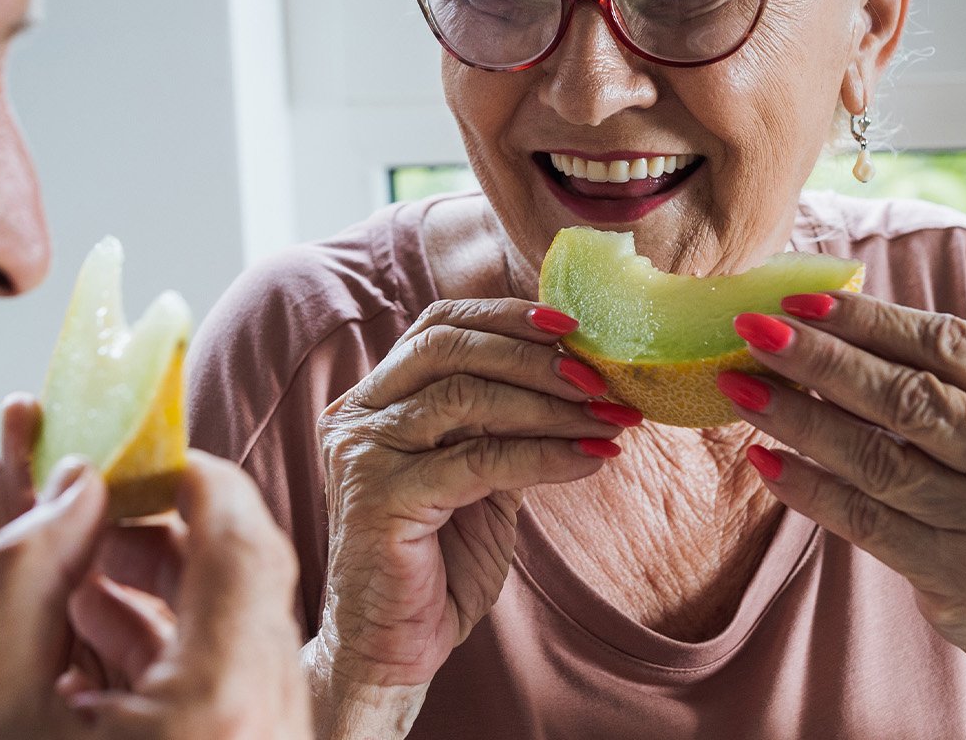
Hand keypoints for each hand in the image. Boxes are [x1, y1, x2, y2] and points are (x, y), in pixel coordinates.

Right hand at [0, 399, 310, 738]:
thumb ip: (22, 562)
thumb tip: (74, 481)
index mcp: (220, 712)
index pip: (242, 541)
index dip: (191, 476)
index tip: (140, 449)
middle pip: (248, 591)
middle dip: (169, 534)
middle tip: (94, 504)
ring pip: (238, 647)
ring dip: (163, 596)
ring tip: (72, 574)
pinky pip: (226, 702)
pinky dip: (167, 661)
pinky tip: (87, 642)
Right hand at [308, 299, 634, 733]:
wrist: (391, 649)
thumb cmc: (437, 564)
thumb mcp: (476, 477)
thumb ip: (503, 425)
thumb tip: (578, 374)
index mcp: (373, 400)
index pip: (438, 327)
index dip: (505, 316)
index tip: (574, 325)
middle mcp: (356, 416)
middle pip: (448, 347)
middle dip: (533, 356)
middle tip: (600, 375)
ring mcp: (362, 454)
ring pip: (465, 398)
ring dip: (549, 405)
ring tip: (608, 417)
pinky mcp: (379, 499)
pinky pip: (478, 460)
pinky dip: (544, 456)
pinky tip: (591, 460)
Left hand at [719, 292, 965, 737]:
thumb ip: (961, 379)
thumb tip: (834, 319)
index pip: (952, 346)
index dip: (869, 319)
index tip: (800, 299)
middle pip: (910, 398)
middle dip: (821, 359)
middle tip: (753, 329)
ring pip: (878, 460)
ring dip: (797, 419)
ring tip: (739, 386)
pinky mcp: (963, 579)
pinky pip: (866, 522)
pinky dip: (808, 488)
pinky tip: (763, 458)